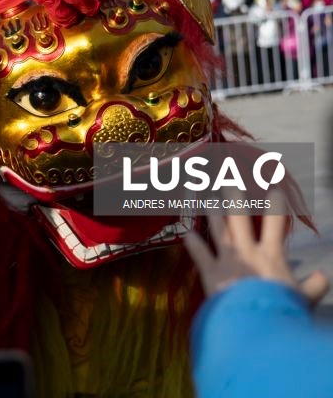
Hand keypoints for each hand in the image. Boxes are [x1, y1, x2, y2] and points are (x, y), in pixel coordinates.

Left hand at [184, 191, 328, 304]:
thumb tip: (322, 276)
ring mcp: (227, 259)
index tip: (273, 190)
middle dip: (234, 198)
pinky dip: (192, 242)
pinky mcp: (210, 272)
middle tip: (228, 181)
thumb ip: (313, 286)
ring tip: (207, 198)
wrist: (254, 322)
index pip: (276, 223)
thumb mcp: (302, 298)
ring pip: (218, 229)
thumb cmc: (280, 309)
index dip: (275, 204)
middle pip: (239, 217)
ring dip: (213, 213)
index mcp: (271, 255)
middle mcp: (247, 251)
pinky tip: (185, 232)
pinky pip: (199, 253)